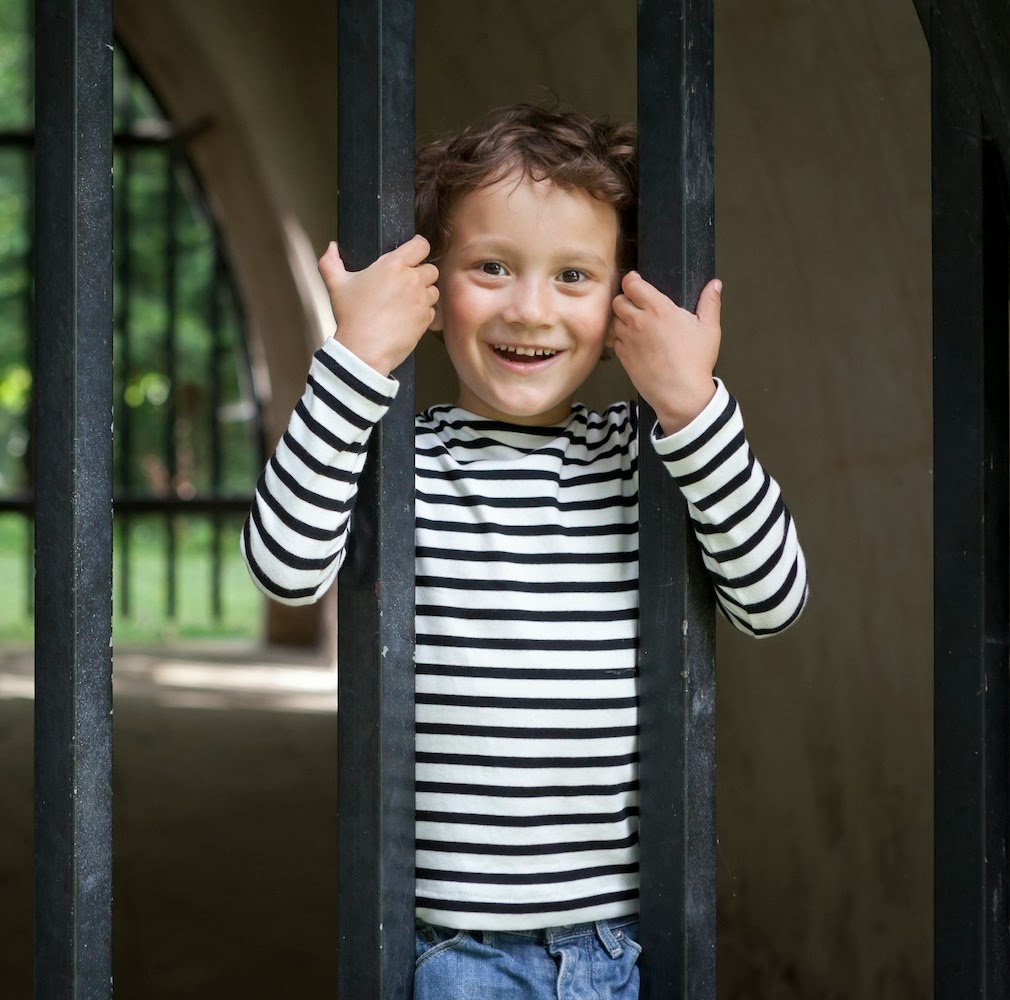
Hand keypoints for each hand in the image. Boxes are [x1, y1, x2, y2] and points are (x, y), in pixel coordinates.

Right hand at [318, 234, 438, 376]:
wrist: (364, 350)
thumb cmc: (352, 318)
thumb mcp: (336, 285)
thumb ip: (331, 262)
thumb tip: (331, 248)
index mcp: (393, 265)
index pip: (421, 245)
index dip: (419, 247)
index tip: (414, 252)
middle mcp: (412, 280)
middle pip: (431, 268)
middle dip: (421, 273)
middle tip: (407, 282)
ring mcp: (421, 301)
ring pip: (434, 290)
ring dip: (424, 293)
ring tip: (407, 301)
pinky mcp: (425, 320)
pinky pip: (432, 310)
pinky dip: (424, 312)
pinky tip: (408, 316)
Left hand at [610, 272, 721, 434]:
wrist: (681, 394)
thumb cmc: (695, 363)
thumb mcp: (709, 329)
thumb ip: (710, 302)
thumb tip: (714, 285)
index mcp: (659, 309)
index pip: (632, 284)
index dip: (632, 280)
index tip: (636, 281)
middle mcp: (639, 322)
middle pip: (618, 300)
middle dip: (625, 299)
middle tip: (637, 305)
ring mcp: (629, 339)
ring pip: (615, 320)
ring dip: (622, 319)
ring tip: (637, 324)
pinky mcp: (623, 356)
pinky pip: (615, 340)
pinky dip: (621, 338)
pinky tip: (635, 342)